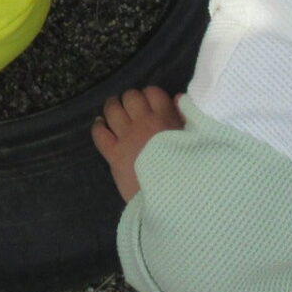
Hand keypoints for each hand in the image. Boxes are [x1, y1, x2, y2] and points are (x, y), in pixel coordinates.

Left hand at [92, 86, 185, 201]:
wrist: (173, 199)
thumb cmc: (187, 171)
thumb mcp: (193, 140)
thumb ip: (186, 118)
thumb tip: (178, 98)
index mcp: (166, 118)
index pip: (153, 92)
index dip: (150, 95)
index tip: (150, 102)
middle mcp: (144, 123)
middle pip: (131, 97)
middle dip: (130, 99)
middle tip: (131, 107)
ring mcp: (126, 137)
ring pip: (112, 110)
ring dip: (113, 107)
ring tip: (114, 110)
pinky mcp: (113, 154)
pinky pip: (99, 133)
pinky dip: (98, 126)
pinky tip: (100, 125)